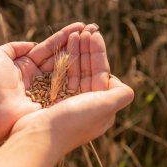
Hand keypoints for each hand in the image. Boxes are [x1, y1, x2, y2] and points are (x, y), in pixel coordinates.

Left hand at [0, 22, 88, 141]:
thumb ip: (13, 47)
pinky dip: (79, 74)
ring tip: (94, 39)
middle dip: (76, 45)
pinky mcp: (51, 104)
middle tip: (93, 30)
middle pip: (60, 58)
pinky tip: (91, 60)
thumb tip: (31, 44)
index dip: (63, 38)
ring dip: (80, 56)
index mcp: (24, 67)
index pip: (47, 49)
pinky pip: (68, 87)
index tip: (79, 26)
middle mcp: (37, 79)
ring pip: (67, 71)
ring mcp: (46, 92)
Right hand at [11, 31, 133, 154]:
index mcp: (100, 105)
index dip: (99, 53)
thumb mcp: (105, 107)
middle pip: (89, 70)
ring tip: (74, 33)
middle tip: (84, 28)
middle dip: (87, 49)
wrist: (40, 137)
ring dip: (75, 52)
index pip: (102, 73)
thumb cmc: (74, 121)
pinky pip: (60, 77)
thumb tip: (126, 88)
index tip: (94, 34)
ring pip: (74, 71)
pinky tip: (61, 48)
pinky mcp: (53, 101)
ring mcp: (68, 102)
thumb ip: (120, 95)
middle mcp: (86, 104)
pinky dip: (61, 62)